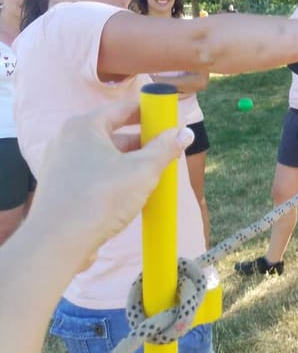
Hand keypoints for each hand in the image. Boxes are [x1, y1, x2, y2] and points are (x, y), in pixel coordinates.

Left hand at [33, 100, 193, 258]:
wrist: (57, 244)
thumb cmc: (101, 199)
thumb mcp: (143, 170)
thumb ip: (165, 148)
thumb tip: (185, 133)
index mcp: (85, 126)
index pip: (124, 108)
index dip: (151, 112)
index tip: (170, 121)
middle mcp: (68, 139)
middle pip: (114, 132)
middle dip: (143, 141)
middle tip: (166, 151)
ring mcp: (60, 163)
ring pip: (104, 155)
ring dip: (130, 161)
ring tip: (152, 175)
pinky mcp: (60, 186)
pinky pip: (93, 172)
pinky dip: (113, 176)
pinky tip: (130, 193)